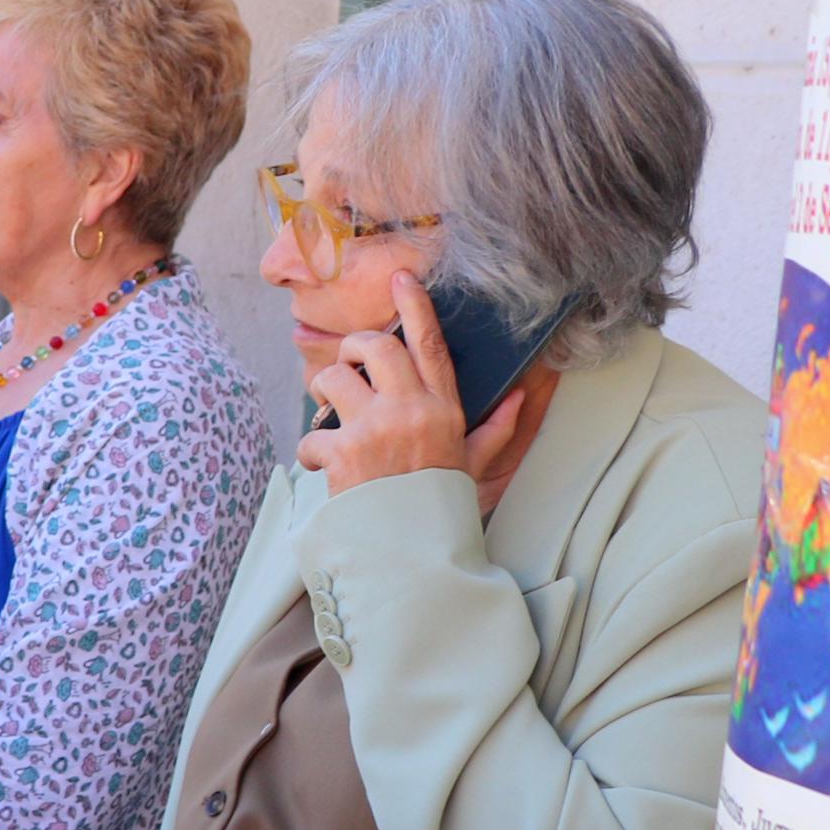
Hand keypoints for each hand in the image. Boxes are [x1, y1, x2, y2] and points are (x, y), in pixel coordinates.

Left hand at [300, 273, 529, 492]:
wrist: (415, 551)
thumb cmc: (441, 503)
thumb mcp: (475, 464)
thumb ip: (496, 429)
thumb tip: (519, 394)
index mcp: (444, 409)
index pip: (430, 346)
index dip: (415, 307)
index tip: (401, 278)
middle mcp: (411, 411)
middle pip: (375, 346)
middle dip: (353, 347)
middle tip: (348, 368)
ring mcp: (376, 429)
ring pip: (333, 379)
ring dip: (323, 395)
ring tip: (330, 419)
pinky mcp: (344, 452)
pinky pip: (311, 435)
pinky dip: (310, 453)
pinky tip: (323, 471)